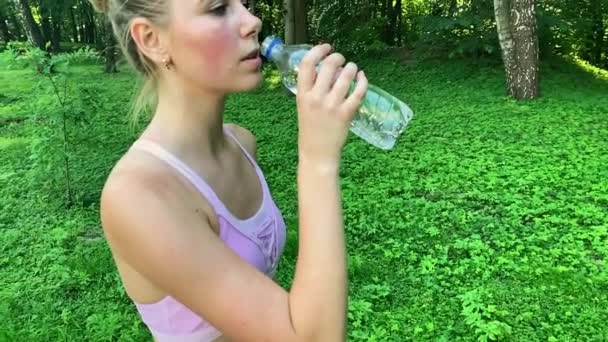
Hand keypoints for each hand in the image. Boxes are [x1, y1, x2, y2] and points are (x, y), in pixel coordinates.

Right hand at [295, 44, 368, 170]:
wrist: (317, 153)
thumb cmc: (310, 129)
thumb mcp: (303, 106)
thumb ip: (313, 88)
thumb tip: (331, 68)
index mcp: (302, 94)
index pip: (307, 64)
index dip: (318, 51)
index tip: (326, 47)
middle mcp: (316, 98)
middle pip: (329, 65)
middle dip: (338, 57)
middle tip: (342, 59)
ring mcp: (332, 106)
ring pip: (346, 75)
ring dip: (351, 67)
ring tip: (353, 68)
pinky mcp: (346, 114)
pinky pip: (358, 91)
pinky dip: (362, 81)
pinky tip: (362, 78)